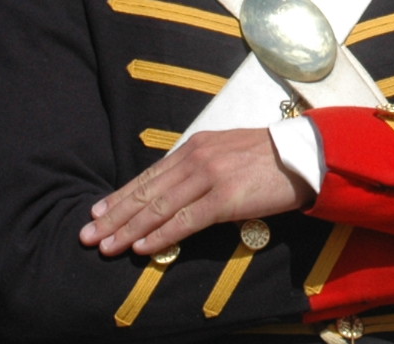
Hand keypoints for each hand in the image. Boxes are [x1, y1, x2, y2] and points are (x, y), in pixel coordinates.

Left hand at [80, 128, 307, 257]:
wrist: (305, 154)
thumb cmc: (267, 157)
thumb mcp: (225, 152)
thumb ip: (198, 168)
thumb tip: (171, 191)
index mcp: (194, 146)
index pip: (149, 175)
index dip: (120, 196)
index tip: (97, 213)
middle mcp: (197, 158)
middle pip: (147, 192)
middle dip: (115, 216)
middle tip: (88, 235)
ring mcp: (210, 177)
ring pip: (159, 208)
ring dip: (129, 230)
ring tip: (107, 246)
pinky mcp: (226, 198)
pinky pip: (186, 220)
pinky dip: (161, 235)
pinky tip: (142, 247)